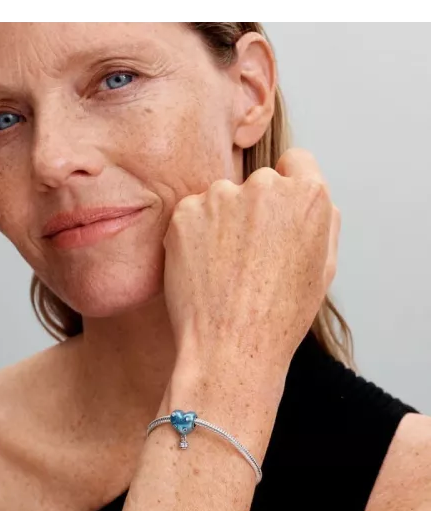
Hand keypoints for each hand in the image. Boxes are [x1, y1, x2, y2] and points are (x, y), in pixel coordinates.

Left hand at [162, 148, 339, 398]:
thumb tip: (308, 196)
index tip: (278, 211)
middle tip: (249, 253)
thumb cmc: (280, 316)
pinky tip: (202, 267)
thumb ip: (322, 220)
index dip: (290, 186)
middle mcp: (264, 186)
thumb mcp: (324, 268)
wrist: (230, 347)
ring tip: (224, 267)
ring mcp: (220, 196)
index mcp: (307, 196)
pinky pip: (192, 213)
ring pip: (222, 198)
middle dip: (256, 208)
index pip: (298, 162)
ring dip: (223, 221)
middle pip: (259, 183)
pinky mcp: (185, 212)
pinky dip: (194, 233)